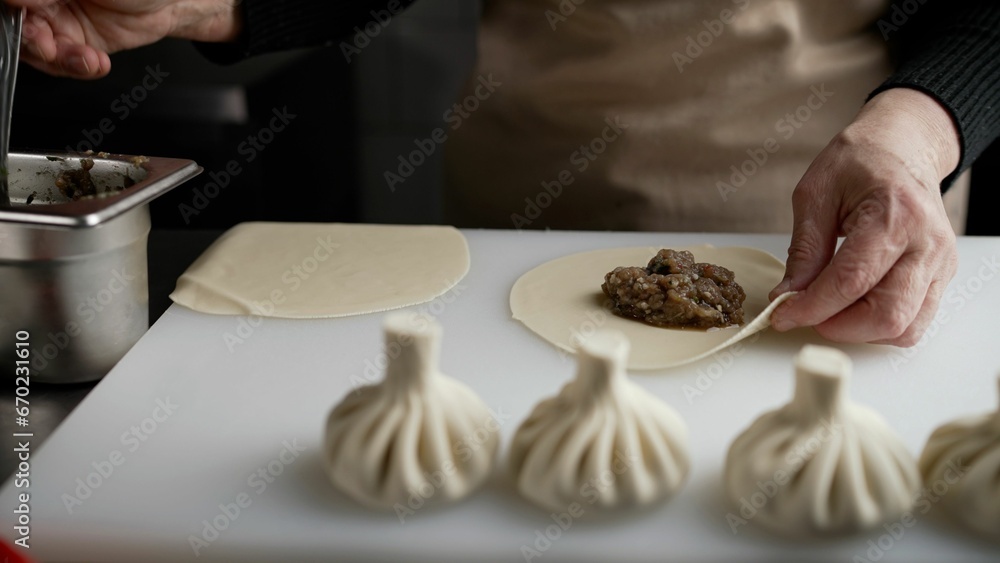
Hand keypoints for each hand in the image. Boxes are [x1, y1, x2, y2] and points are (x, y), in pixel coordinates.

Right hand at [7, 0, 240, 78]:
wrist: (171, 2)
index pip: (13, 0)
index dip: (16, 11)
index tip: (30, 19)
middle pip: (17, 24)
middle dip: (33, 40)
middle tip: (50, 45)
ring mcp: (57, 19)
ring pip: (36, 47)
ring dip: (59, 59)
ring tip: (86, 58)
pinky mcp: (75, 43)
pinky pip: (62, 62)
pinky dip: (76, 68)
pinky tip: (95, 62)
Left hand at [769, 88, 960, 346]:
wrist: (904, 147)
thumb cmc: (859, 161)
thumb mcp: (815, 194)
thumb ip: (805, 249)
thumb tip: (788, 296)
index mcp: (894, 215)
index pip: (851, 281)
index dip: (812, 307)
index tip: (781, 315)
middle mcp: (926, 243)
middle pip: (887, 315)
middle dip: (838, 327)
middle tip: (806, 315)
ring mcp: (939, 262)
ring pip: (905, 328)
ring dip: (860, 331)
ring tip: (829, 309)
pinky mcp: (941, 275)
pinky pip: (915, 322)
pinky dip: (879, 327)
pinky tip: (853, 307)